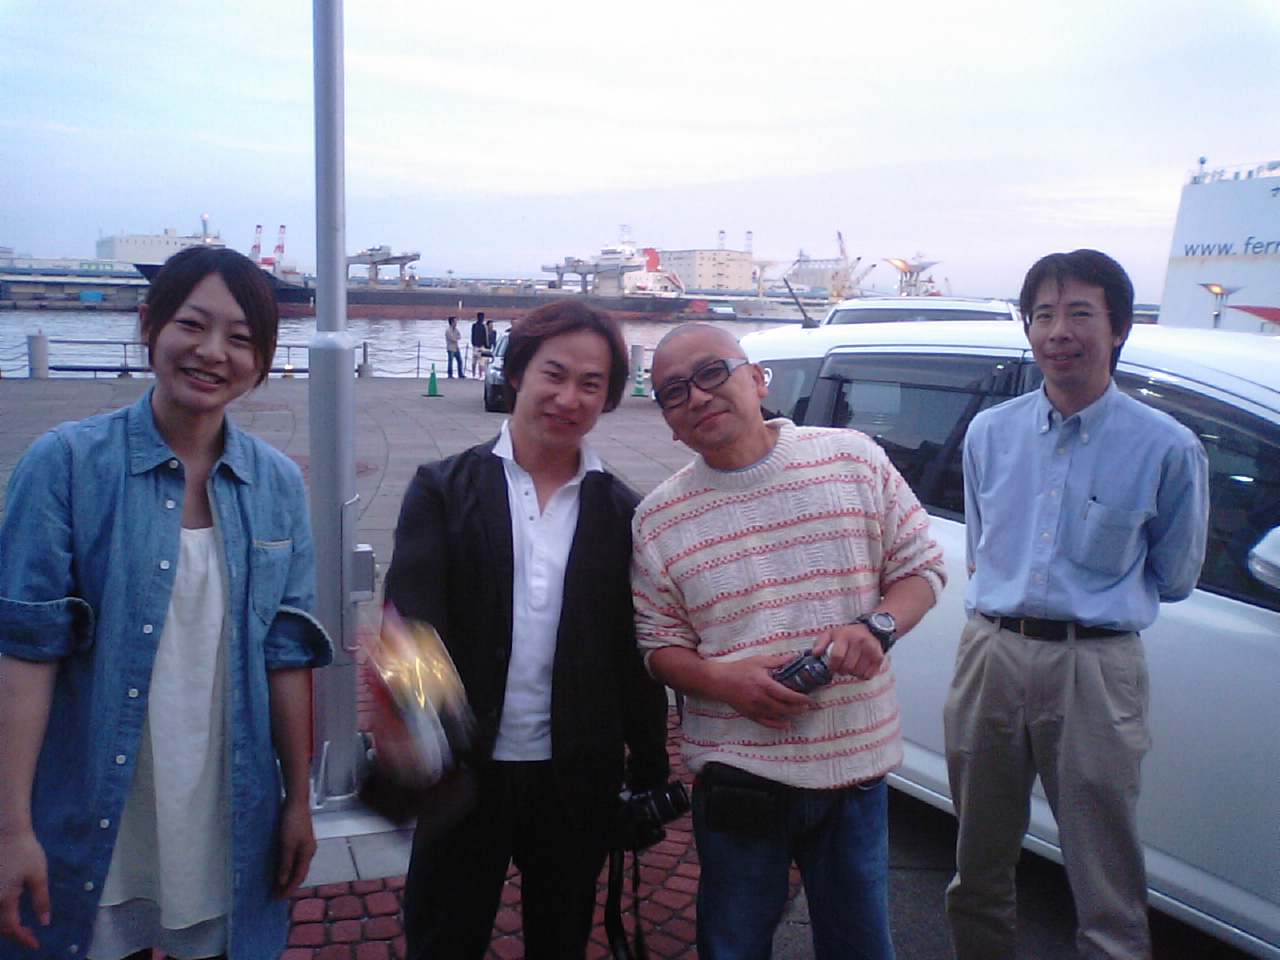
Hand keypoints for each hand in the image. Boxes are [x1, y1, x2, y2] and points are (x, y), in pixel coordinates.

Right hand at [0, 829, 49, 949]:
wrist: (7, 833)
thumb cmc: (26, 852)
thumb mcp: (38, 876)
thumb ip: (41, 901)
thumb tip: (44, 922)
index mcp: (4, 899)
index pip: (12, 929)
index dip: (23, 939)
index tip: (36, 944)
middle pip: (0, 927)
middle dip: (15, 935)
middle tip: (31, 937)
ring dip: (6, 927)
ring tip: (22, 929)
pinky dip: (0, 917)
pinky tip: (10, 915)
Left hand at [274, 799, 315, 898]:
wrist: (297, 802)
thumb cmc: (292, 824)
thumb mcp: (287, 845)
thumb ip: (285, 864)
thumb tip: (283, 883)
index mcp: (307, 854)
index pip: (299, 877)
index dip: (289, 889)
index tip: (278, 899)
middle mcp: (308, 852)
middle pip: (299, 873)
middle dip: (289, 885)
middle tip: (276, 895)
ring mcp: (305, 845)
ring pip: (297, 866)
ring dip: (288, 877)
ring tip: (277, 885)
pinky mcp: (299, 839)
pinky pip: (294, 859)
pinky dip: (287, 867)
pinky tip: (281, 868)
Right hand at [711, 654, 814, 729]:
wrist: (719, 681)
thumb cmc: (739, 669)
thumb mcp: (758, 661)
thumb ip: (777, 661)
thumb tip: (794, 657)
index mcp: (763, 683)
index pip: (786, 694)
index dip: (799, 698)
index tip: (809, 699)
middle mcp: (760, 698)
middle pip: (783, 707)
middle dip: (797, 708)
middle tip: (807, 706)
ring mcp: (754, 708)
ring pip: (776, 715)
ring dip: (790, 715)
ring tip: (799, 711)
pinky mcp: (749, 714)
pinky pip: (766, 722)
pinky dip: (777, 725)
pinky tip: (786, 724)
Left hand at [814, 623, 885, 681]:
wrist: (871, 630)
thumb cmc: (848, 634)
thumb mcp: (832, 633)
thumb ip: (821, 642)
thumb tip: (815, 654)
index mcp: (845, 636)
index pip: (837, 656)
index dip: (832, 666)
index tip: (832, 667)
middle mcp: (859, 642)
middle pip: (847, 667)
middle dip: (841, 670)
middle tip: (841, 667)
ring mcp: (871, 650)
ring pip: (857, 672)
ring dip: (851, 673)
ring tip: (851, 666)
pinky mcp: (879, 658)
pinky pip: (868, 675)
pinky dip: (862, 675)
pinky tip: (859, 668)